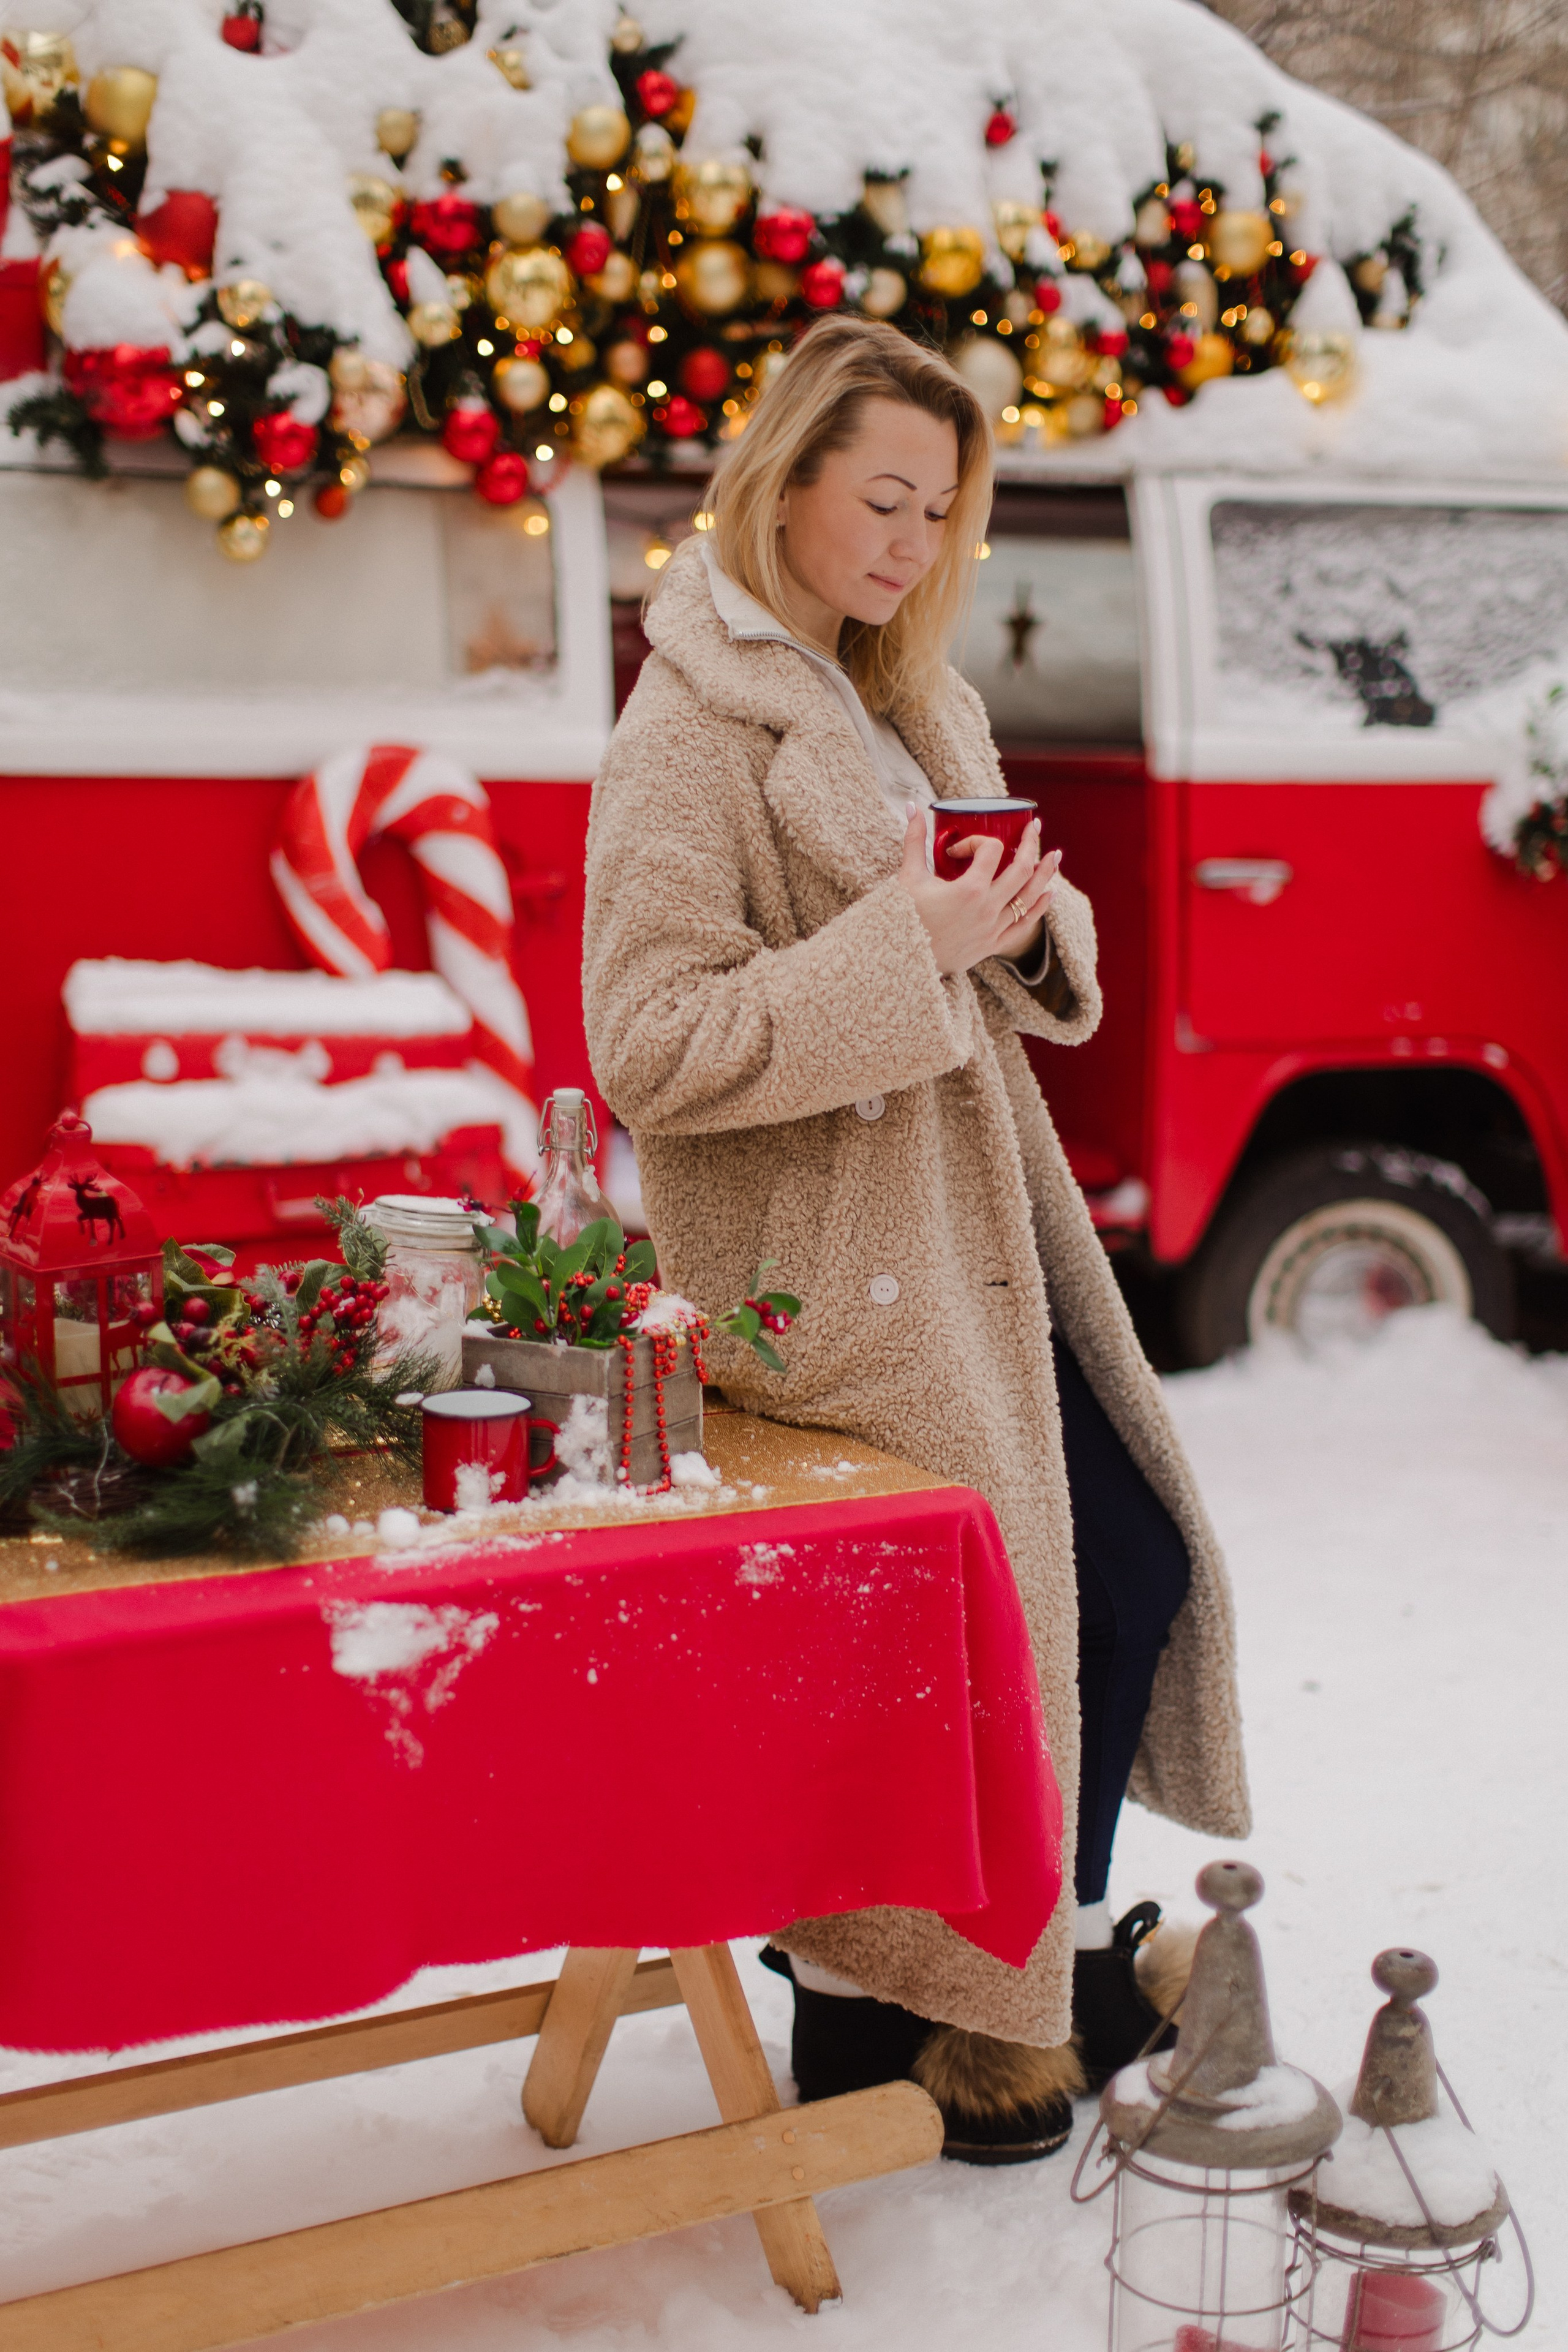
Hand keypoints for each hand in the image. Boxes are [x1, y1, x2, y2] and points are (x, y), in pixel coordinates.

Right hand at [896, 805, 1060, 977]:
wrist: (901, 959)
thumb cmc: (902, 918)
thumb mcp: (908, 877)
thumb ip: (914, 840)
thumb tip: (912, 806)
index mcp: (969, 889)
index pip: (990, 851)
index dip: (976, 842)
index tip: (956, 852)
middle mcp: (987, 909)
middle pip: (1022, 869)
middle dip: (1030, 844)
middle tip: (1035, 827)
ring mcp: (993, 929)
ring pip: (1029, 897)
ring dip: (1045, 874)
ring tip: (1055, 855)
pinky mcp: (992, 945)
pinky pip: (1024, 926)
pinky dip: (1040, 909)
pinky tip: (1050, 894)